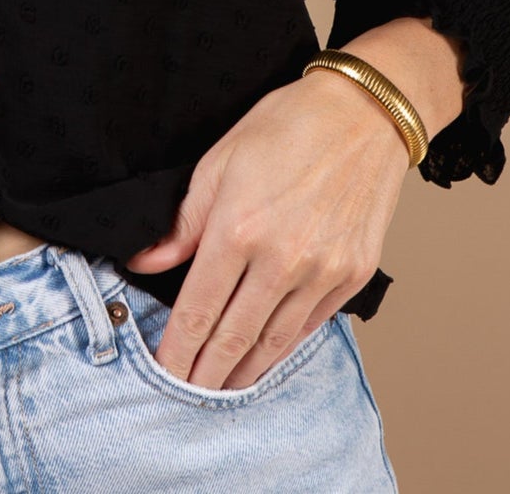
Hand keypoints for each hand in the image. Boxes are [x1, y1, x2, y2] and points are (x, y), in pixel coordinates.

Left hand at [121, 72, 408, 390]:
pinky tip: (267, 356)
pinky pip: (310, 325)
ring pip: (274, 342)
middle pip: (233, 338)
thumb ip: (183, 222)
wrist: (363, 113)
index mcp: (238, 228)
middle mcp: (281, 260)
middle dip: (205, 375)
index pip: (197, 310)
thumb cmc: (287, 125)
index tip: (162, 370)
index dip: (176, 349)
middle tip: (184, 396)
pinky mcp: (351, 275)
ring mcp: (321, 272)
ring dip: (244, 372)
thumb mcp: (219, 160)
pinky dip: (284, 346)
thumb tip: (146, 261)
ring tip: (222, 389)